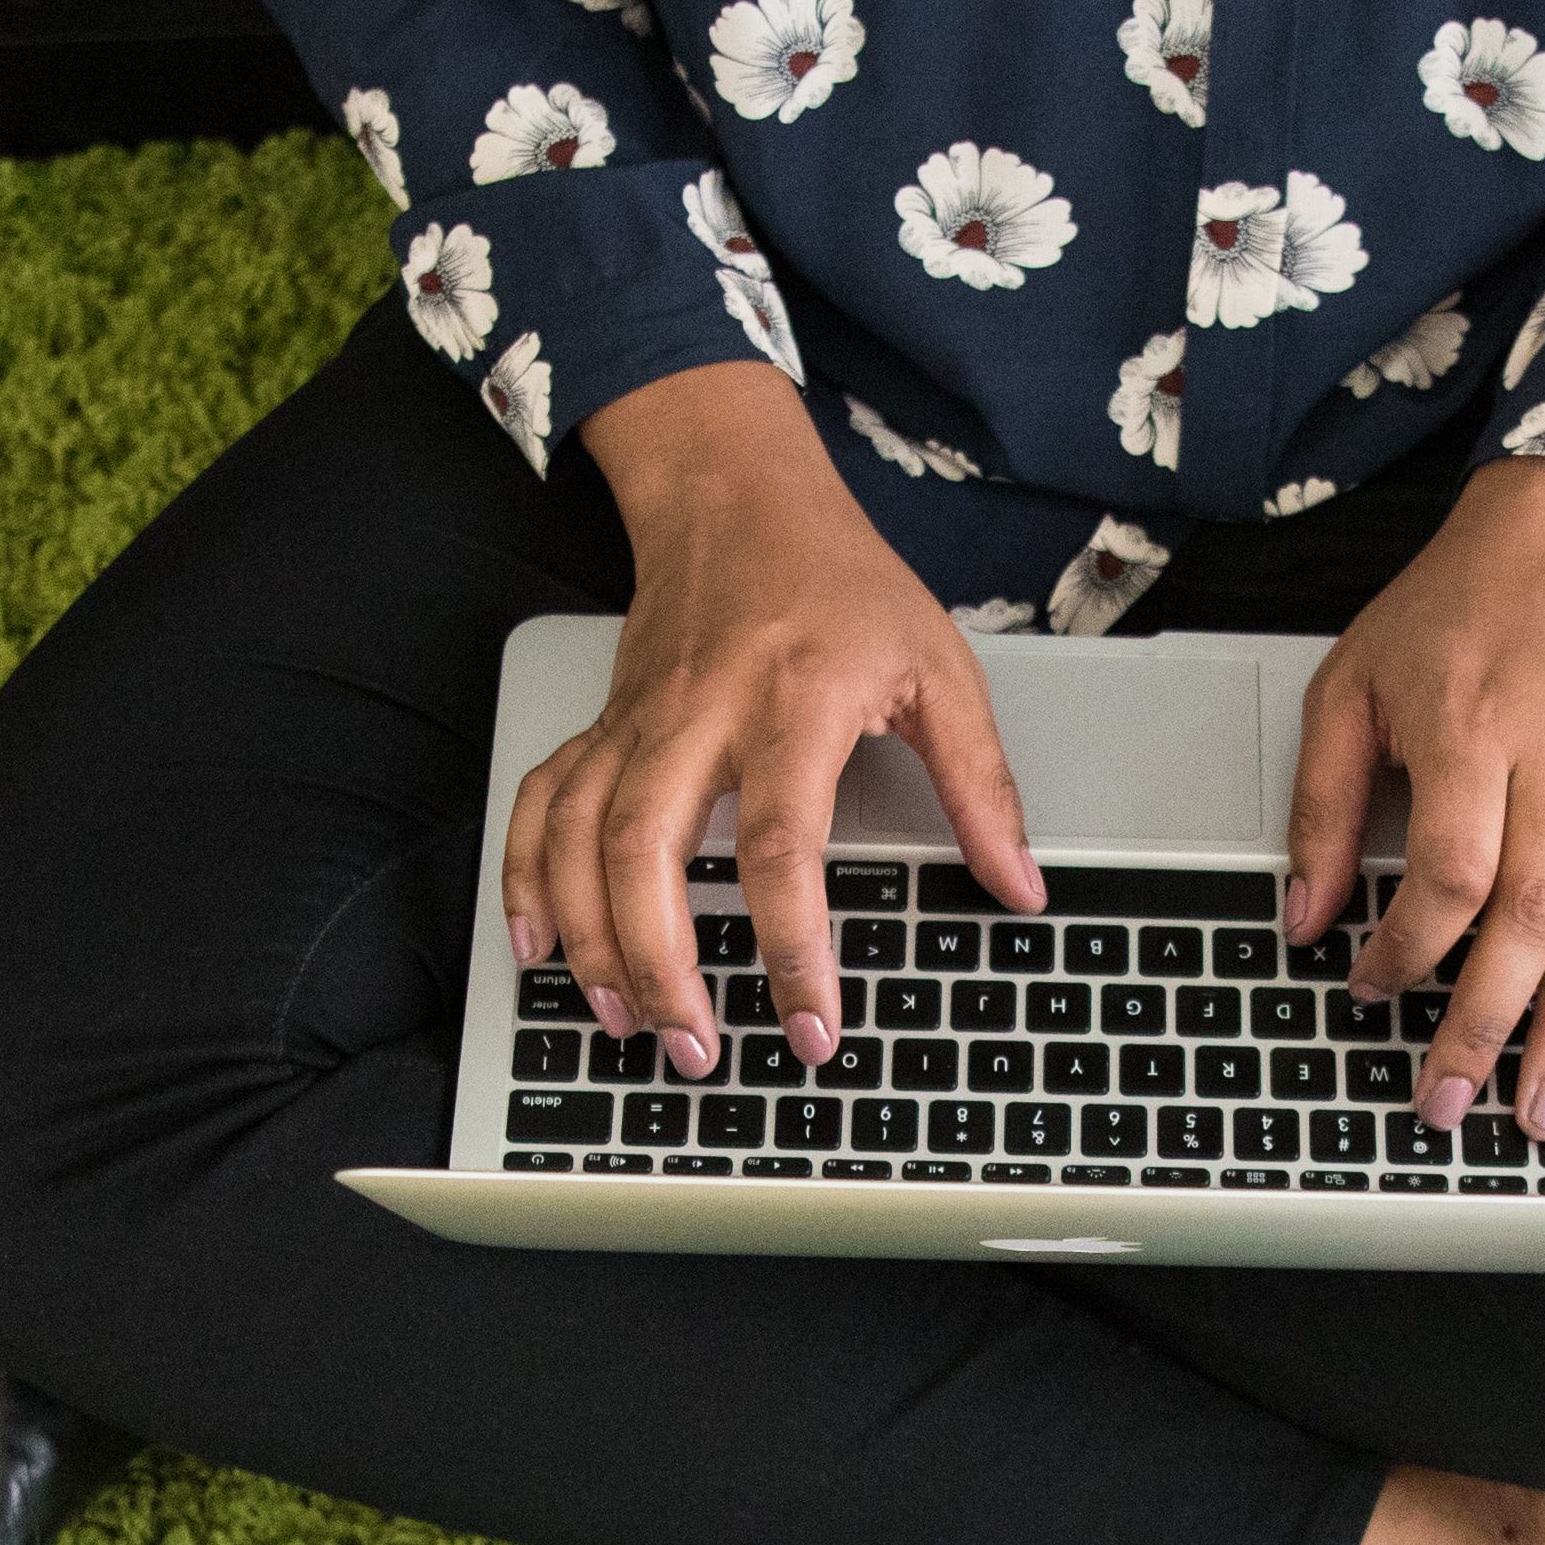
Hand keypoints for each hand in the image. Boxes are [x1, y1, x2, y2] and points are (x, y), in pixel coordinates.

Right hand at [508, 363, 1042, 1076]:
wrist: (739, 497)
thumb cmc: (843, 583)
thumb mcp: (940, 667)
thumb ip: (981, 784)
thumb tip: (1019, 886)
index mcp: (792, 701)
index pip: (779, 846)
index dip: (792, 948)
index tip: (809, 1025)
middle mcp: (699, 714)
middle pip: (648, 853)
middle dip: (661, 966)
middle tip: (695, 1047)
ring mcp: (636, 722)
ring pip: (581, 840)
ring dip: (591, 941)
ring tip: (623, 1022)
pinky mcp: (601, 726)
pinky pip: (541, 805)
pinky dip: (525, 877)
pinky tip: (537, 946)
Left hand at [1283, 456, 1544, 1138]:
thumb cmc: (1453, 608)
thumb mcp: (1351, 684)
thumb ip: (1322, 805)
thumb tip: (1301, 918)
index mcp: (1472, 727)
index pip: (1450, 873)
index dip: (1408, 949)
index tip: (1369, 988)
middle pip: (1532, 918)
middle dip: (1488, 1026)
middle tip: (1449, 1103)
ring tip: (1537, 1112)